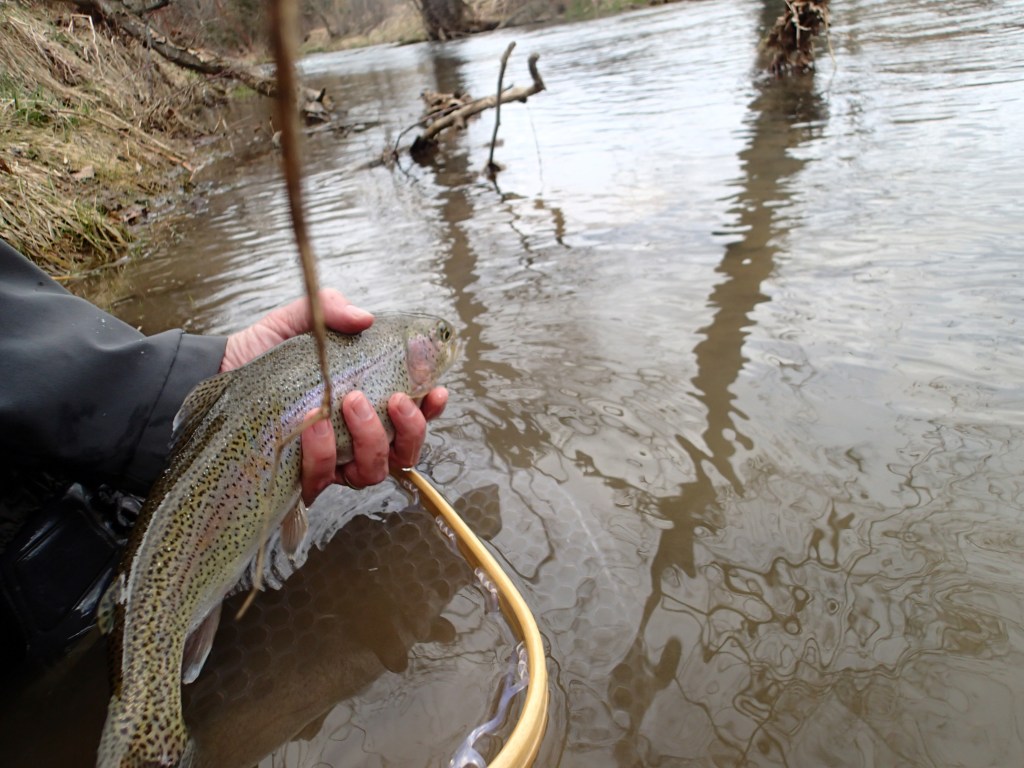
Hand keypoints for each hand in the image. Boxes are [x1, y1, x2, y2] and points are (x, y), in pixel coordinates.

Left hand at [220, 290, 448, 504]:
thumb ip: (332, 311)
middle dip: (410, 430)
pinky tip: (313, 426)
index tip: (436, 392)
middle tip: (396, 400)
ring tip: (351, 403)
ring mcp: (330, 462)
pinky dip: (324, 454)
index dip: (433, 410)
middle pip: (404, 454)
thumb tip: (365, 318)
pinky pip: (323, 478)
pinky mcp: (299, 476)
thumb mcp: (300, 320)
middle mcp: (354, 439)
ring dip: (371, 440)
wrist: (217, 371)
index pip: (414, 417)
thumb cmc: (264, 350)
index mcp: (368, 404)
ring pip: (372, 472)